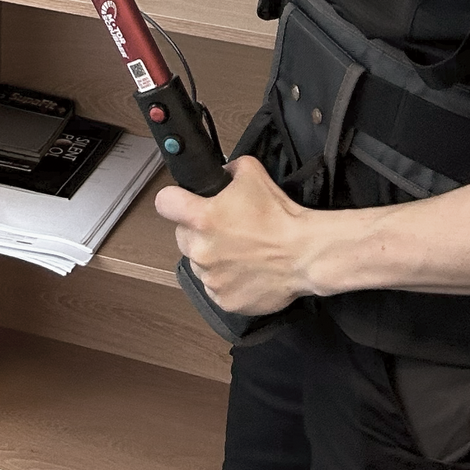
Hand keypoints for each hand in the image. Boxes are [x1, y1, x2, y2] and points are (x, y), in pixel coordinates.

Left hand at [155, 154, 311, 317]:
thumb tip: (220, 173)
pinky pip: (215, 287)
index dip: (174, 200)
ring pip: (198, 263)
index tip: (182, 203)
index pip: (165, 203)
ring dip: (212, 257)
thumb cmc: (280, 216)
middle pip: (182, 236)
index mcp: (201, 218)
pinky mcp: (223, 300)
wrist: (304, 254)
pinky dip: (226, 280)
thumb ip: (228, 169)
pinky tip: (246, 271)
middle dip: (198, 231)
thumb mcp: (252, 173)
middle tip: (224, 229)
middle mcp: (200, 250)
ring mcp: (210, 278)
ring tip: (240, 252)